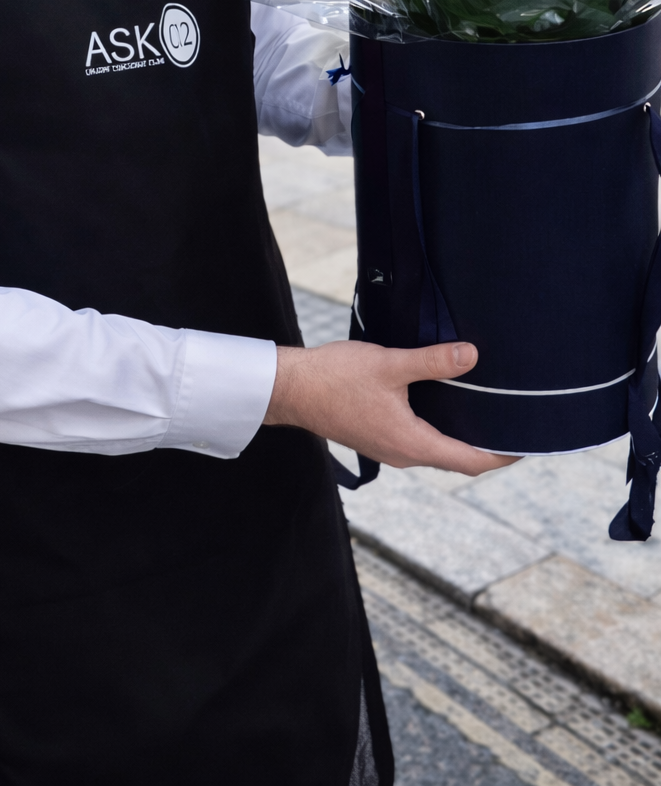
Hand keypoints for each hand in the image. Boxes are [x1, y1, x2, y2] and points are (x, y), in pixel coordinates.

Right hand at [264, 339, 515, 474]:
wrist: (291, 388)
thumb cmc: (335, 378)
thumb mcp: (389, 365)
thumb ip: (432, 361)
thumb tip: (472, 356)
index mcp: (411, 443)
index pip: (470, 461)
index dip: (502, 456)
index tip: (527, 444)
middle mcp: (403, 454)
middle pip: (456, 460)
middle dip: (486, 448)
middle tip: (512, 425)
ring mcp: (387, 449)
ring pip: (436, 451)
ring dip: (461, 440)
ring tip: (483, 415)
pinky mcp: (376, 438)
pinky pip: (418, 442)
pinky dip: (438, 432)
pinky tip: (442, 407)